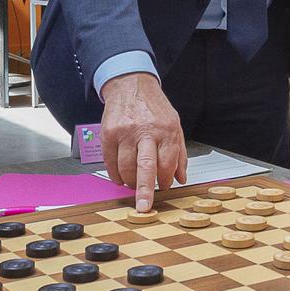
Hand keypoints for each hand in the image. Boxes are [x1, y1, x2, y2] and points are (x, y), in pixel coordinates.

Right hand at [100, 72, 185, 212]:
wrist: (130, 84)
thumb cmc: (154, 106)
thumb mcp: (175, 125)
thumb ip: (179, 153)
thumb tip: (181, 178)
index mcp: (166, 130)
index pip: (167, 163)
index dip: (165, 179)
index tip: (162, 187)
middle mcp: (145, 131)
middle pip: (145, 167)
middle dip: (144, 190)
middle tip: (144, 206)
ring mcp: (125, 132)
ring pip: (126, 167)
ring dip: (130, 182)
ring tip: (133, 184)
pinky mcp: (108, 133)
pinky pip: (110, 162)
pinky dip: (115, 174)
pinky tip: (120, 177)